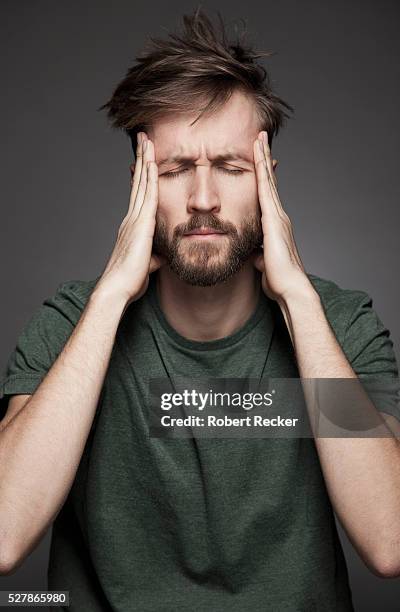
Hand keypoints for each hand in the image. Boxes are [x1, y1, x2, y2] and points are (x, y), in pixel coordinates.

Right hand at [96, 132, 165, 305]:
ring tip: (147, 139)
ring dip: (145, 160)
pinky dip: (150, 178)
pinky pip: (148, 196)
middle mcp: (131, 219)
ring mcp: (134, 220)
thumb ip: (154, 257)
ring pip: (142, 183)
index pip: (139, 195)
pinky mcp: (141, 225)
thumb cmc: (129, 282)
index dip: (142, 176)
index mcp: (132, 227)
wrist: (117, 289)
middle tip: (144, 138)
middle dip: (142, 159)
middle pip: (139, 182)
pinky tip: (153, 162)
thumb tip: (161, 257)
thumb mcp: (147, 266)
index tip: (144, 159)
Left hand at [251, 131, 309, 302]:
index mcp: (276, 226)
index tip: (259, 160)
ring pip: (268, 180)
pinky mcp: (273, 220)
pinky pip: (265, 189)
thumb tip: (256, 257)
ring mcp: (277, 216)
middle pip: (270, 181)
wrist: (290, 289)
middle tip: (261, 137)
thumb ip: (260, 256)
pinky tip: (257, 157)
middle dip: (265, 159)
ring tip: (260, 137)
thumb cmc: (279, 280)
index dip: (264, 177)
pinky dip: (261, 172)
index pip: (267, 196)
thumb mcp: (264, 264)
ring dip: (264, 158)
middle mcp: (279, 216)